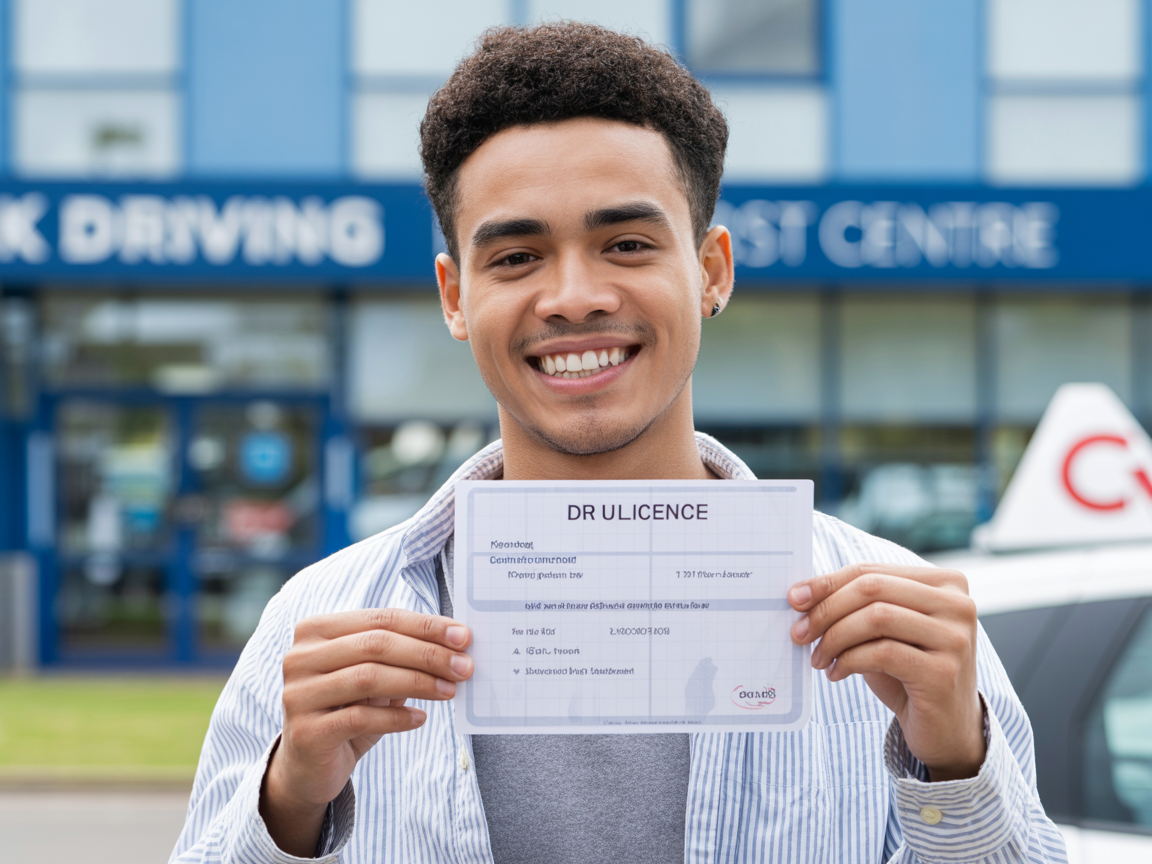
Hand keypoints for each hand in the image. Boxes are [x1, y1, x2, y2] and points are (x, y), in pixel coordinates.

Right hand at [260, 609, 472, 855]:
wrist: (309, 766)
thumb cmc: (348, 710)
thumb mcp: (373, 676)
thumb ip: (402, 655)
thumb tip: (455, 644)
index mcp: (316, 630)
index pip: (380, 618)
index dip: (425, 626)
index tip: (463, 636)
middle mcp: (300, 657)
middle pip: (376, 645)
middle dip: (427, 654)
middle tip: (464, 666)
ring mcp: (298, 694)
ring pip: (369, 677)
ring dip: (418, 682)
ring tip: (449, 691)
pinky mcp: (306, 732)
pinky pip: (361, 717)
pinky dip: (397, 717)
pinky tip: (420, 719)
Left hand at [789, 563, 983, 781]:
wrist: (946, 727)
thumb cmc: (908, 672)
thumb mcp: (883, 631)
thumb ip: (857, 605)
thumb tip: (802, 593)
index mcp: (944, 583)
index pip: (871, 570)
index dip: (828, 583)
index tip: (794, 599)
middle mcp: (957, 605)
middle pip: (872, 589)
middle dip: (827, 609)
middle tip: (799, 632)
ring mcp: (955, 638)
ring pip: (876, 617)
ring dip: (835, 637)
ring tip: (818, 657)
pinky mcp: (945, 672)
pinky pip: (883, 653)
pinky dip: (850, 660)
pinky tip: (836, 673)